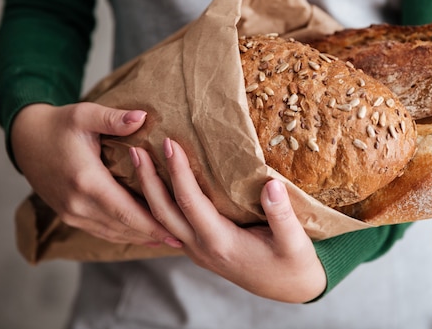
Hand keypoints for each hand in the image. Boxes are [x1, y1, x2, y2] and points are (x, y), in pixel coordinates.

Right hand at [11, 102, 173, 245]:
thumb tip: (143, 116)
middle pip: (122, 227)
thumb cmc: (59, 124)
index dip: (153, 223)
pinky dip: (123, 234)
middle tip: (181, 240)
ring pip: (112, 233)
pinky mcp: (69, 216)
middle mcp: (77, 204)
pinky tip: (142, 234)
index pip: (126, 210)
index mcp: (86, 181)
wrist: (25, 140)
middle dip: (153, 234)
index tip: (178, 230)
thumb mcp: (85, 114)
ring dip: (140, 237)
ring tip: (168, 239)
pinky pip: (101, 231)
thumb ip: (114, 118)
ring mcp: (71, 213)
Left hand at [130, 138, 326, 302]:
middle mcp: (202, 248)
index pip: (190, 203)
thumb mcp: (295, 243)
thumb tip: (271, 184)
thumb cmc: (293, 264)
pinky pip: (171, 224)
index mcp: (222, 243)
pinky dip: (160, 203)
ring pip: (163, 220)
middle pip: (164, 212)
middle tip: (136, 149)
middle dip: (148, 180)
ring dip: (149, 191)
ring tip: (139, 162)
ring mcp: (198, 250)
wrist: (290, 288)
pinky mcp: (201, 247)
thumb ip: (282, 216)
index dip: (178, 172)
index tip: (169, 144)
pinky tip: (157, 185)